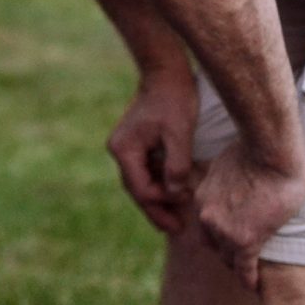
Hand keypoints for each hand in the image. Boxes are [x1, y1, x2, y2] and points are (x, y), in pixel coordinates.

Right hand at [107, 69, 198, 232]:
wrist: (165, 73)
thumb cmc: (173, 100)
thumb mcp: (179, 134)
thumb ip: (176, 166)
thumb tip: (176, 195)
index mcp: (124, 149)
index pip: (141, 188)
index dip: (162, 204)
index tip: (185, 212)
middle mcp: (119, 150)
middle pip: (136, 190)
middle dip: (157, 210)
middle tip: (177, 231)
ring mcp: (126, 147)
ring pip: (140, 182)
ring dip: (158, 200)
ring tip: (177, 219)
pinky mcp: (136, 144)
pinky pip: (145, 171)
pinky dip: (159, 184)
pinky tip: (174, 195)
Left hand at [194, 138, 304, 289]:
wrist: (268, 153)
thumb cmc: (252, 154)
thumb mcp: (224, 168)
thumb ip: (221, 184)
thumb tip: (229, 186)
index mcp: (202, 198)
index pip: (204, 226)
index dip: (216, 235)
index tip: (225, 242)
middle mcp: (207, 216)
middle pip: (213, 244)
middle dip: (225, 251)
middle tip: (237, 258)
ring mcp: (224, 230)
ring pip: (229, 257)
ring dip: (238, 264)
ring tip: (248, 272)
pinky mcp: (246, 240)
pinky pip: (245, 268)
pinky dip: (248, 278)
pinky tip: (252, 285)